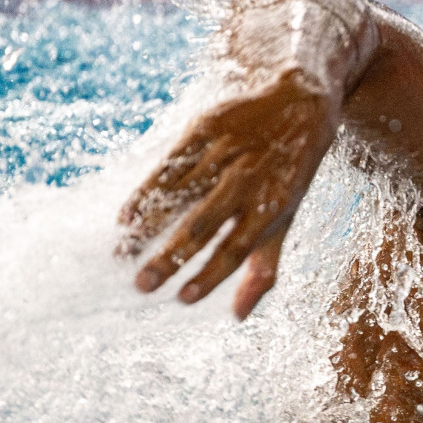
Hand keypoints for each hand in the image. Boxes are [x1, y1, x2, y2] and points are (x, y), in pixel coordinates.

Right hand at [117, 70, 338, 318]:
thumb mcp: (286, 220)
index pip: (237, 248)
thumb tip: (239, 317)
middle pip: (203, 225)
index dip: (211, 274)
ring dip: (149, 227)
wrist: (299, 104)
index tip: (182, 298)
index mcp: (270, 207)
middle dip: (172, 257)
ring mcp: (225, 154)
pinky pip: (169, 165)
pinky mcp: (205, 129)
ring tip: (122, 252)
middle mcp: (247, 181)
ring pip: (180, 196)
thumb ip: (263, 268)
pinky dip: (146, 192)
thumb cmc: (288, 175)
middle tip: (141, 285)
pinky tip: (127, 217)